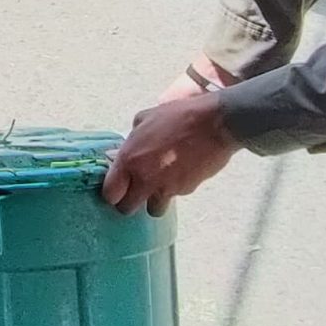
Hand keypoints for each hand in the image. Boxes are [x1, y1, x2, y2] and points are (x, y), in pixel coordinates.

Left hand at [101, 80, 240, 214]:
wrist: (215, 124)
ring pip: (152, 210)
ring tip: (158, 185)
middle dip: (129, 203)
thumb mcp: (145, 118)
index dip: (112, 193)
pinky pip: (174, 197)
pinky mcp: (186, 190)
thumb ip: (131, 139)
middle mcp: (144, 178)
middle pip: (127, 209)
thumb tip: (126, 149)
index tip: (118, 188)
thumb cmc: (178, 116)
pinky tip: (179, 173)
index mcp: (129, 159)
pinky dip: (174, 190)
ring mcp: (166, 187)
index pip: (110, 193)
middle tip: (135, 191)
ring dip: (153, 202)